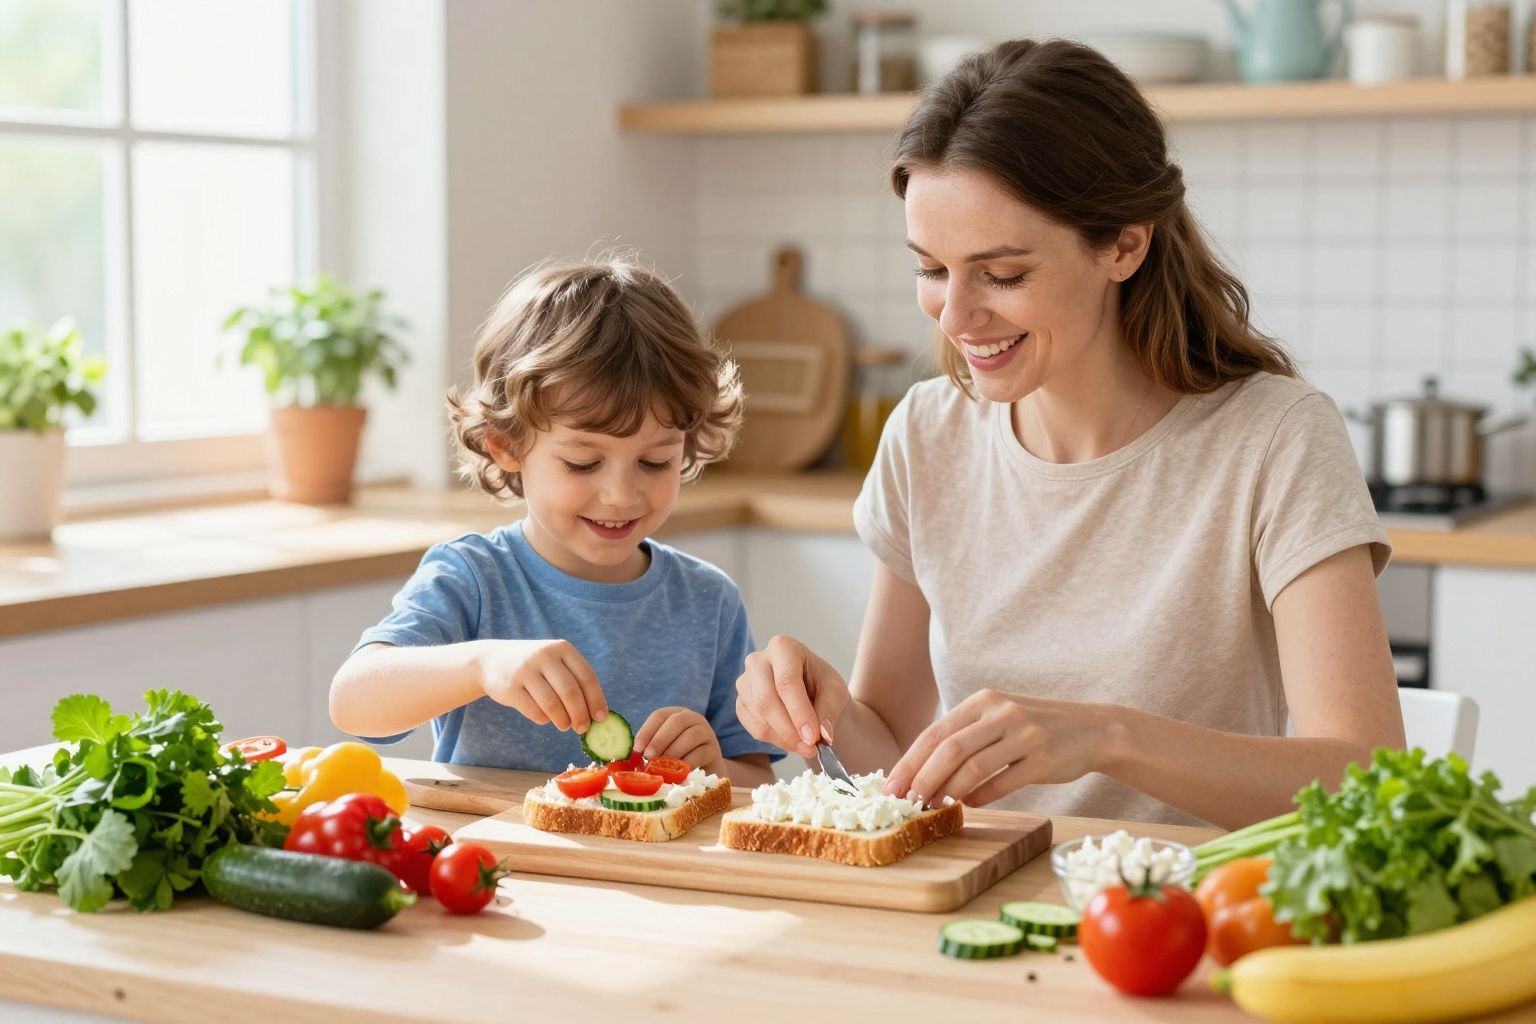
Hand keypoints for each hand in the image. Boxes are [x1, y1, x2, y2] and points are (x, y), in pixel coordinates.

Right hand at [476, 639, 606, 733]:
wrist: (490, 660)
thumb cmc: (534, 667)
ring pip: (552, 704)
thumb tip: (596, 714)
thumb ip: (574, 681)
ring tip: (565, 726)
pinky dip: (544, 719)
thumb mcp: (554, 662)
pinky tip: (545, 718)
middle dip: (580, 714)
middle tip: (583, 729)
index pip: (586, 676)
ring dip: (563, 720)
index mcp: (561, 648)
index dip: (596, 699)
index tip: (600, 718)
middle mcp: (544, 655)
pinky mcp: (510, 687)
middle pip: (570, 691)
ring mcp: (525, 670)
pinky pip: (534, 711)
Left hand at [634, 707, 722, 771]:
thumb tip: (628, 757)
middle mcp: (693, 719)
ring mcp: (706, 733)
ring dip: (674, 751)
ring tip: (663, 766)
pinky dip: (688, 762)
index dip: (647, 731)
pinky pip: (701, 753)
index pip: (660, 716)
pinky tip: (678, 772)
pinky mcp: (714, 750)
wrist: (704, 773)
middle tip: (649, 756)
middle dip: (660, 739)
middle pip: (677, 721)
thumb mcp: (661, 750)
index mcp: (676, 714)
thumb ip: (648, 748)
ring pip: (692, 735)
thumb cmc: (676, 759)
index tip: (636, 749)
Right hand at [734, 635, 849, 758]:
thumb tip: (823, 734)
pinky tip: (792, 739)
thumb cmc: (822, 685)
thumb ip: (829, 710)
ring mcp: (745, 682)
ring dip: (784, 738)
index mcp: (783, 647)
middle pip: (765, 699)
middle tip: (810, 748)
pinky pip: (753, 728)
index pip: (786, 681)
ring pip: (759, 717)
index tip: (813, 737)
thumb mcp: (835, 692)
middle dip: (789, 730)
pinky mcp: (741, 702)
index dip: (799, 712)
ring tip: (807, 746)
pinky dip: (775, 740)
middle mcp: (758, 660)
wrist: (811, 692)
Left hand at [885, 689, 1109, 806]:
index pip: (936, 732)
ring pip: (974, 766)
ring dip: (949, 790)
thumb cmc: (1036, 728)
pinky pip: (1004, 781)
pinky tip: (970, 805)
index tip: (892, 785)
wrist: (1093, 729)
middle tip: (907, 802)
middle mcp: (1001, 713)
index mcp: (984, 701)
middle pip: (950, 748)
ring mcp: (1024, 734)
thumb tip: (922, 771)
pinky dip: (982, 796)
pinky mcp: (1044, 759)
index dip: (910, 760)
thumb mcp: (999, 718)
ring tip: (935, 806)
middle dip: (922, 778)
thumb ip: (966, 736)